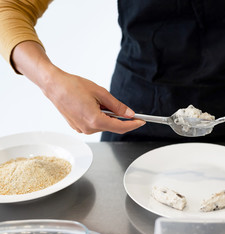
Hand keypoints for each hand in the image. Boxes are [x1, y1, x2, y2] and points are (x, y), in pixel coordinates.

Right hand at [12, 41, 144, 134]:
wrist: (54, 86)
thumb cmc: (74, 86)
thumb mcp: (101, 93)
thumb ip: (117, 106)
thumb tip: (129, 114)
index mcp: (95, 120)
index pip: (120, 127)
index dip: (133, 125)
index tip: (141, 122)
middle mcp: (88, 128)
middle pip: (112, 127)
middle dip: (121, 120)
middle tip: (126, 110)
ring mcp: (81, 129)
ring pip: (103, 126)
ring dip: (108, 117)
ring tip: (101, 102)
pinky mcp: (77, 127)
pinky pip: (94, 124)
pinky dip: (99, 117)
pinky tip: (94, 106)